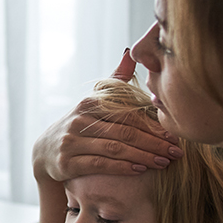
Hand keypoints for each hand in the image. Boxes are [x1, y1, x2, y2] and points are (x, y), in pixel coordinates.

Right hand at [31, 50, 180, 182]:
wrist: (45, 151)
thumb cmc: (79, 125)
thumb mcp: (93, 101)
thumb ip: (114, 79)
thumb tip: (131, 52)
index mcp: (90, 103)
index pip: (128, 113)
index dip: (153, 125)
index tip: (175, 135)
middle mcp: (79, 120)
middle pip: (124, 132)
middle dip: (154, 143)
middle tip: (176, 152)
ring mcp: (71, 142)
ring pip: (114, 149)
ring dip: (143, 156)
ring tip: (164, 162)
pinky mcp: (67, 162)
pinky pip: (100, 165)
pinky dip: (122, 168)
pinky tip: (140, 170)